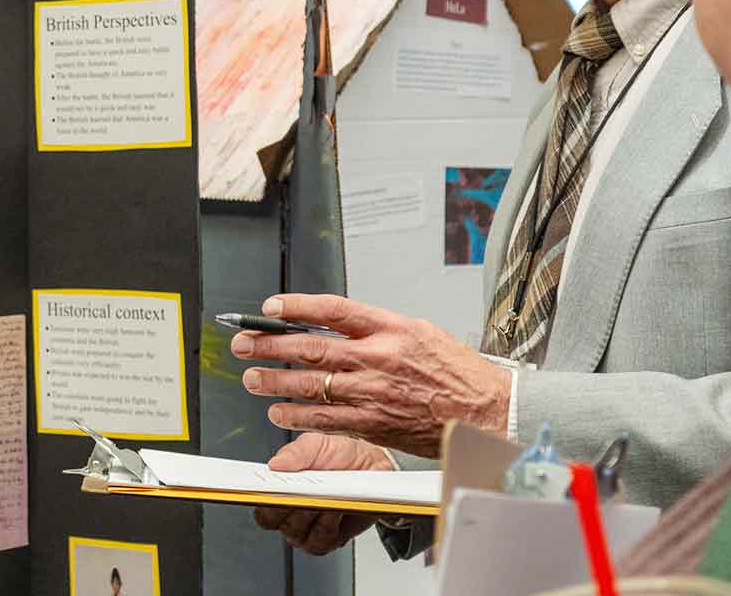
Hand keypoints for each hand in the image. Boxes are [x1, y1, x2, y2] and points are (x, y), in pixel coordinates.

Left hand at [232, 293, 509, 457]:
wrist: (485, 411)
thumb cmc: (455, 371)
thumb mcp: (418, 331)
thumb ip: (375, 328)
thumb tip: (333, 325)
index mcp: (390, 329)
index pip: (333, 310)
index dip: (296, 306)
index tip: (271, 307)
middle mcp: (378, 358)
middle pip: (312, 346)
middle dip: (271, 344)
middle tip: (245, 343)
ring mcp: (373, 392)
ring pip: (312, 383)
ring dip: (275, 380)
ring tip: (252, 377)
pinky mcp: (373, 423)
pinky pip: (326, 419)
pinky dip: (298, 415)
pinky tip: (279, 412)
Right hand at [252, 433, 386, 554]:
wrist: (373, 469)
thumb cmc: (341, 456)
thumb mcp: (317, 444)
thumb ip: (295, 453)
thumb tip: (274, 465)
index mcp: (279, 487)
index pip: (257, 499)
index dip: (254, 495)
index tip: (261, 488)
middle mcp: (288, 512)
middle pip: (271, 520)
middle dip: (285, 505)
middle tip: (298, 490)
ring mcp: (306, 530)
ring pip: (296, 532)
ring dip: (311, 512)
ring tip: (325, 496)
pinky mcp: (327, 541)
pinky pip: (320, 540)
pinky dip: (328, 523)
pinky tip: (337, 508)